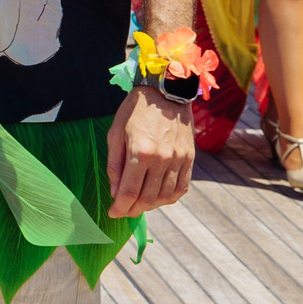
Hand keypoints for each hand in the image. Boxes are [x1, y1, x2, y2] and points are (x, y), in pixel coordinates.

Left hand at [106, 85, 194, 216]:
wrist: (166, 90)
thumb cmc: (135, 110)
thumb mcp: (115, 133)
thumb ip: (114, 166)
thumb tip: (115, 193)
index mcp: (140, 152)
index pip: (129, 192)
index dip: (120, 207)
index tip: (113, 213)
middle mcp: (162, 158)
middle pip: (147, 198)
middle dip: (132, 209)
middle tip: (124, 210)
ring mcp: (179, 159)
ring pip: (165, 196)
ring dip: (150, 206)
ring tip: (138, 204)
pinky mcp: (190, 158)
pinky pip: (181, 188)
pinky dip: (169, 198)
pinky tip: (158, 198)